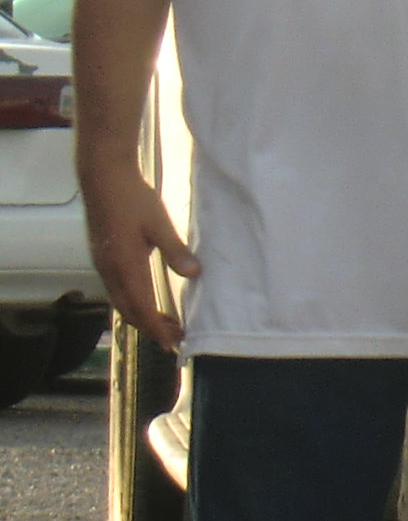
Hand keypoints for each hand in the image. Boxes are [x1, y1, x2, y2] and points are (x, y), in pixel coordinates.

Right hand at [84, 165, 195, 351]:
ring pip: (120, 301)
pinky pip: (116, 289)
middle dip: (150, 328)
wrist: (103, 178)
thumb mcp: (159, 223)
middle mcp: (109, 270)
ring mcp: (103, 264)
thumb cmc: (132, 198)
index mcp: (124, 265)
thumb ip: (175, 250)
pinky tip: (146, 299)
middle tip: (174, 337)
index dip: (156, 328)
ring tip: (165, 322)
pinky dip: (132, 302)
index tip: (173, 342)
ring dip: (141, 316)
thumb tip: (193, 274)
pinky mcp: (102, 256)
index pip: (141, 307)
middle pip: (128, 310)